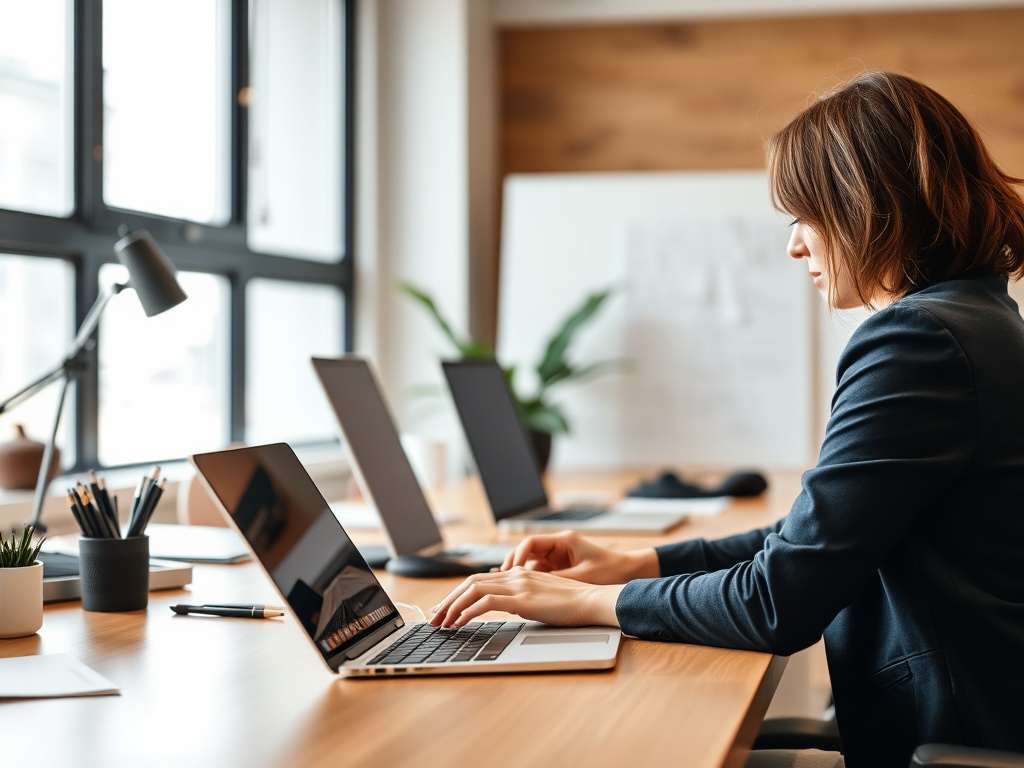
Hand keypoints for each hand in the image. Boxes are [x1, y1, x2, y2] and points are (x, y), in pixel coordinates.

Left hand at [429, 568, 622, 627]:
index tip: (445, 608)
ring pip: (473, 589)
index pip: (479, 580)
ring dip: (452, 606)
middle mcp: (515, 575)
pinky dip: (468, 611)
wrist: (592, 601)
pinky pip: (486, 602)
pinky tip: (459, 622)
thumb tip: (507, 606)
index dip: (458, 593)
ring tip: (441, 622)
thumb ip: (522, 597)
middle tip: (434, 617)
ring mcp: (518, 585)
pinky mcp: (522, 599)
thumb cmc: (572, 604)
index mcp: (518, 574)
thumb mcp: (541, 598)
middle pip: (470, 582)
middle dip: (448, 600)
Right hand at [499, 531, 659, 584]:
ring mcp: (559, 557)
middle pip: (527, 551)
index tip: (510, 570)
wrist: (630, 572)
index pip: (530, 542)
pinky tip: (522, 591)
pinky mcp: (562, 568)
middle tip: (501, 579)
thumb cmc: (610, 570)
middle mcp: (559, 546)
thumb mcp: (582, 577)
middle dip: (513, 564)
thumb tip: (532, 584)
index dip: (517, 555)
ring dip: (521, 573)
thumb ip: (557, 579)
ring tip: (508, 586)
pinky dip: (531, 580)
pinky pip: (540, 571)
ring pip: (532, 562)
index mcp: (563, 541)